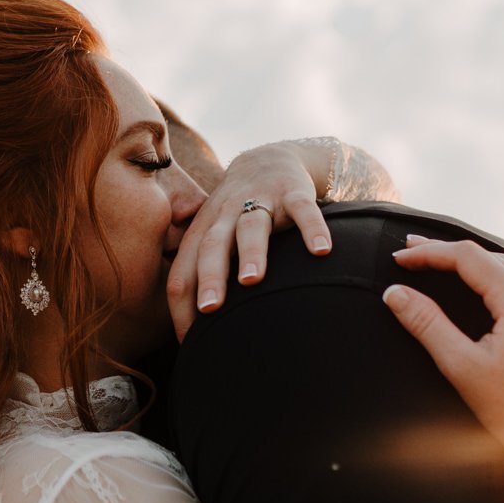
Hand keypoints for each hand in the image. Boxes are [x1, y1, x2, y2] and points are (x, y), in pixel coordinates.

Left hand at [166, 139, 333, 340]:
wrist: (268, 160)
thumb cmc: (236, 215)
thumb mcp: (215, 238)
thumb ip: (205, 277)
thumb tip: (197, 337)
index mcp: (202, 233)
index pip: (182, 271)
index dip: (182, 306)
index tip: (190, 342)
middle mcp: (226, 215)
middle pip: (212, 247)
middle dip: (210, 278)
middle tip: (210, 309)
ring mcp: (260, 201)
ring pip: (251, 226)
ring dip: (251, 252)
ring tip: (252, 279)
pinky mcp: (294, 191)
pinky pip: (304, 209)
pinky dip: (313, 228)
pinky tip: (321, 251)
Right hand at [382, 237, 503, 502]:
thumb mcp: (461, 367)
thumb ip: (426, 324)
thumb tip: (395, 293)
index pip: (468, 257)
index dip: (430, 253)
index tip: (400, 257)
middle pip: (497, 258)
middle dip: (455, 254)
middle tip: (419, 253)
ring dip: (489, 263)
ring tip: (457, 266)